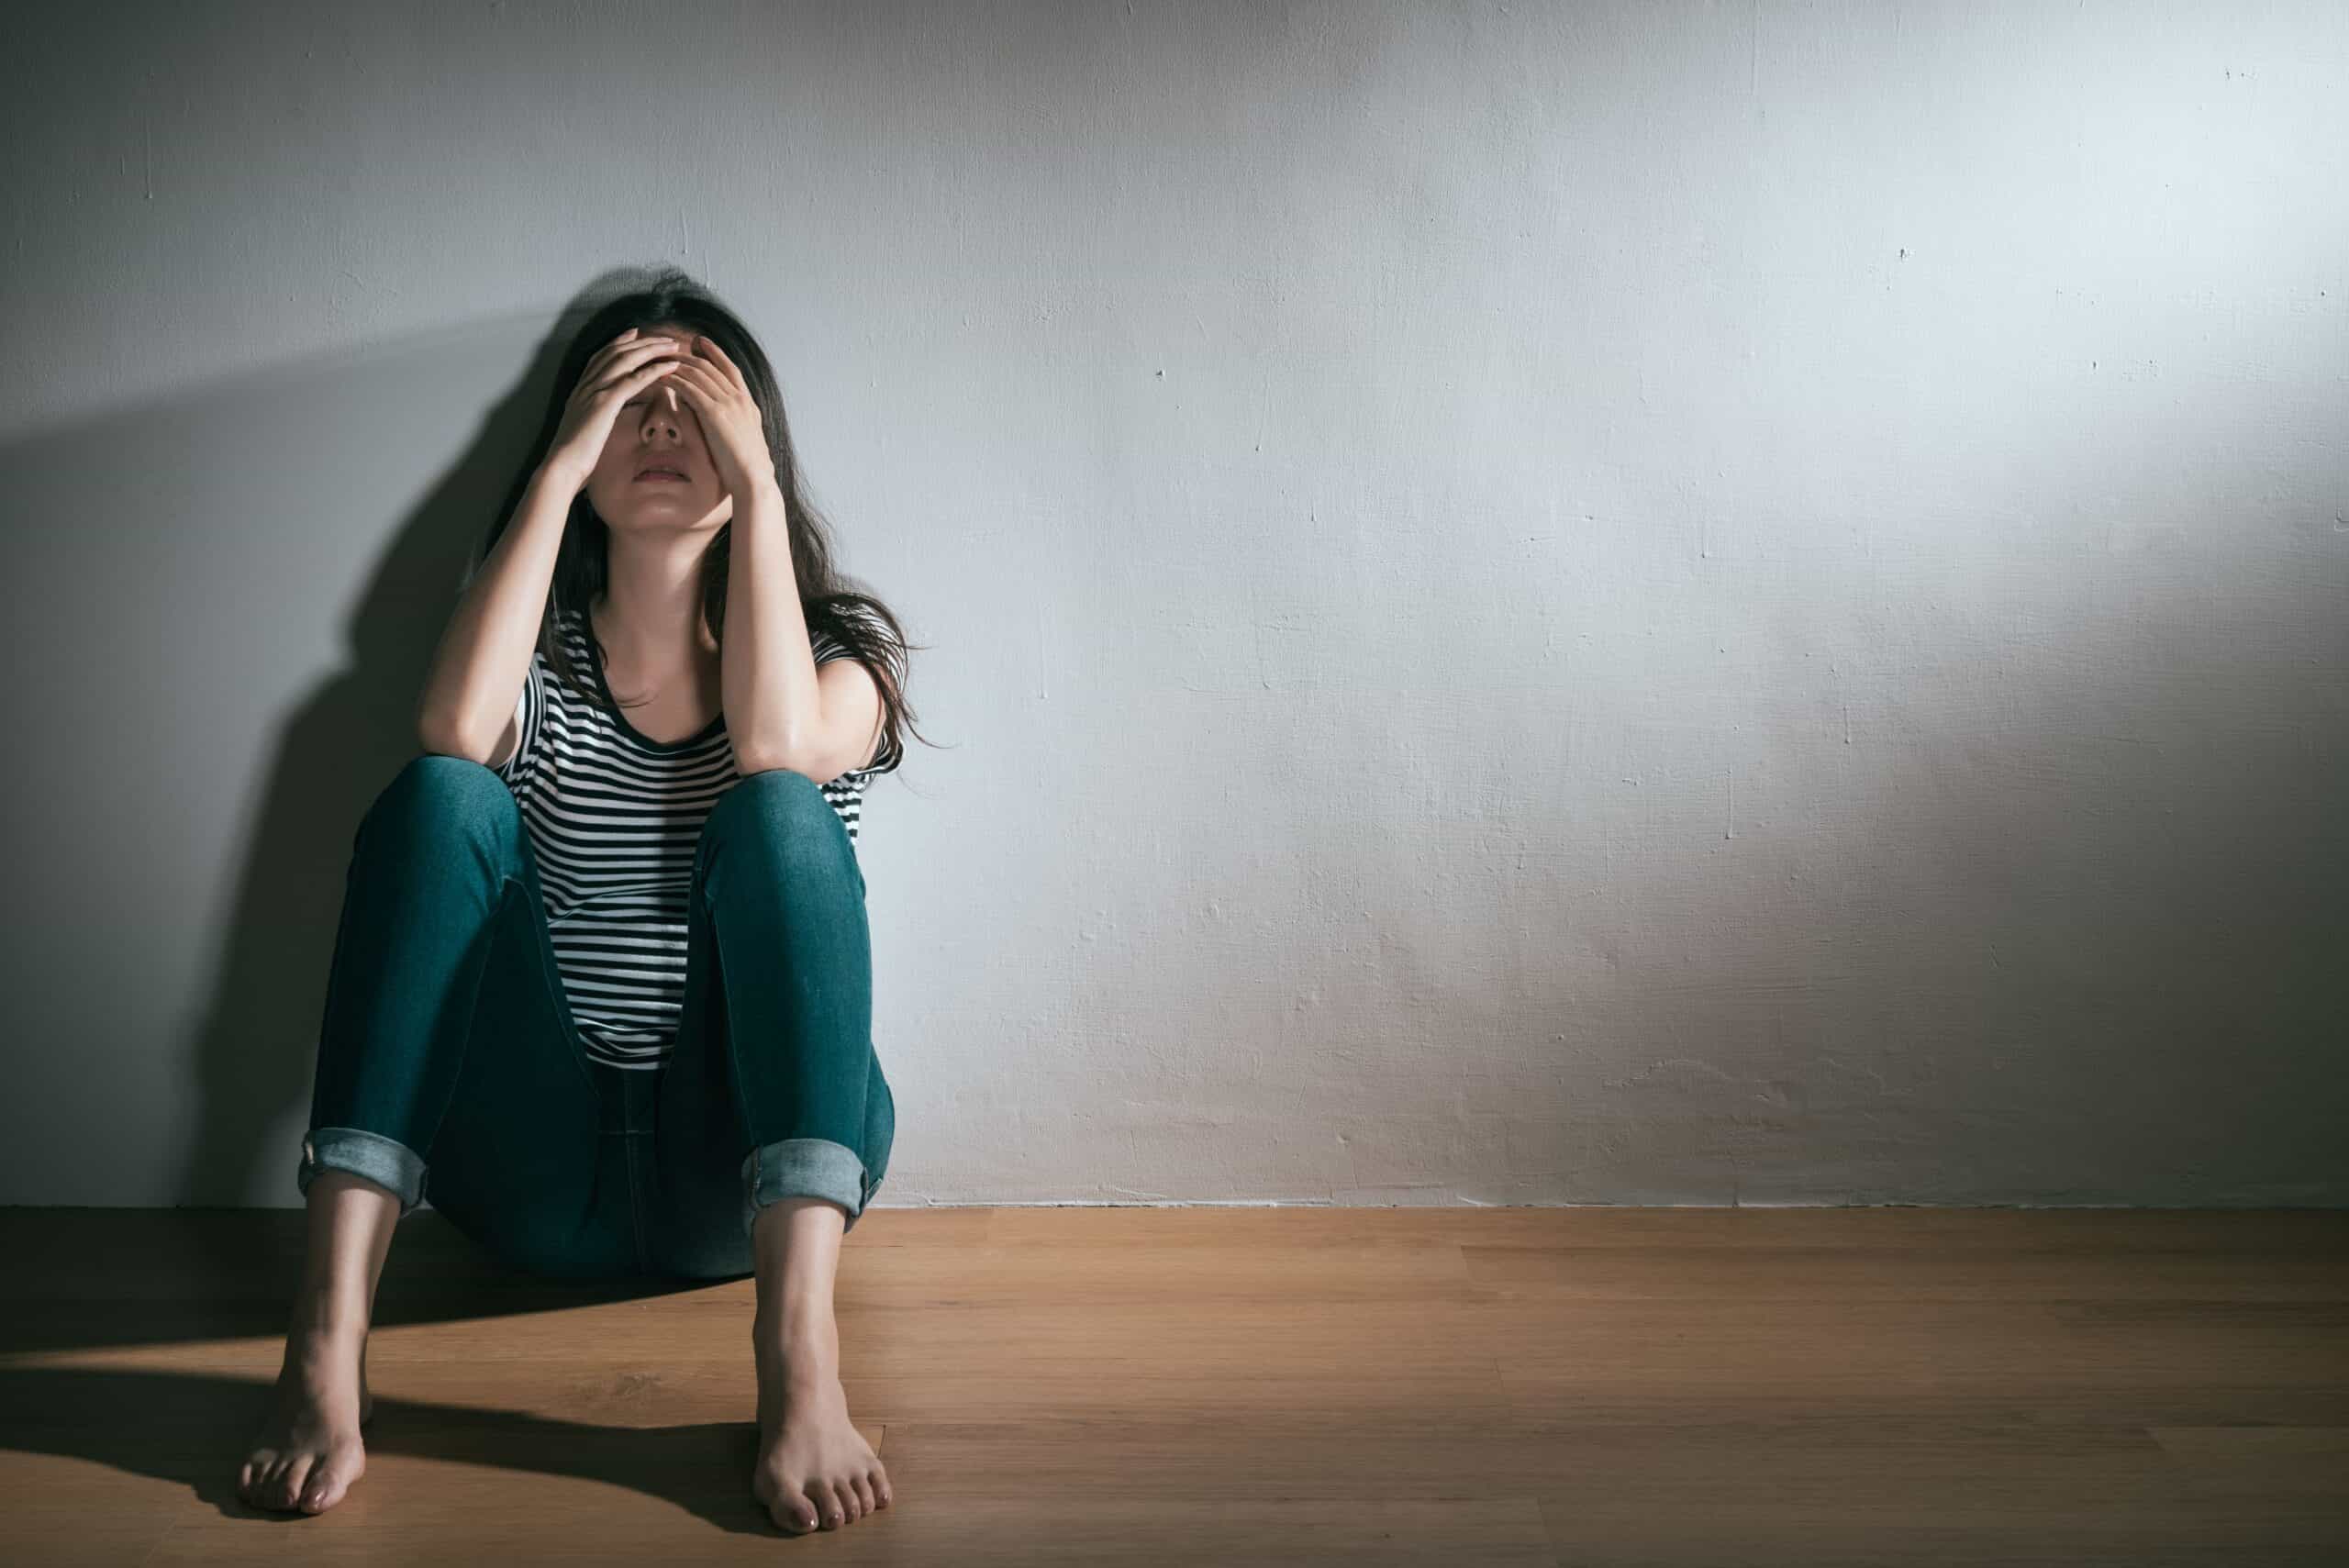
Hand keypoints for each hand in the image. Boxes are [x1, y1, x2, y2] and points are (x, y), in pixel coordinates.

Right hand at [541, 329, 685, 494]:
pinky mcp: (605, 403)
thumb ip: (592, 417)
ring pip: (626, 359)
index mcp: (580, 390)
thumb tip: (600, 417)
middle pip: (616, 352)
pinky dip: (654, 370)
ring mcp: (594, 391)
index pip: (601, 356)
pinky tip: (669, 366)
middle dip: (643, 341)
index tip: (636, 333)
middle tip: (665, 337)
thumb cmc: (574, 457)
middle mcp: (586, 385)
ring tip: (672, 346)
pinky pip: (633, 380)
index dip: (619, 342)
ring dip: (652, 349)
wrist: (562, 467)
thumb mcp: (584, 430)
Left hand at [662, 334, 776, 501]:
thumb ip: (735, 426)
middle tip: (672, 346)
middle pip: (711, 366)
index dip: (715, 353)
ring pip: (699, 373)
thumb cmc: (749, 469)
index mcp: (748, 404)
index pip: (731, 369)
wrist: (754, 479)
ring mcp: (728, 404)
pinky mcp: (714, 413)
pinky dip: (674, 380)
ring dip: (677, 364)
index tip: (701, 342)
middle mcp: (740, 399)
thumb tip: (721, 423)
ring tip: (660, 359)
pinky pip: (689, 388)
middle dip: (689, 353)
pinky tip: (661, 377)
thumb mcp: (746, 441)